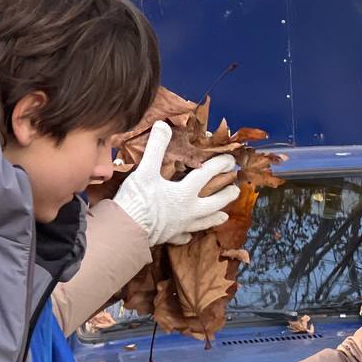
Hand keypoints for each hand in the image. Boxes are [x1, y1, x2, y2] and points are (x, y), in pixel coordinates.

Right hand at [113, 122, 240, 245]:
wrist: (126, 231)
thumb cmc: (137, 201)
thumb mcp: (145, 170)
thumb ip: (156, 147)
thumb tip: (163, 124)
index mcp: (185, 193)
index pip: (207, 174)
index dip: (219, 164)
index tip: (230, 159)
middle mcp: (188, 211)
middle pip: (213, 202)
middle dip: (226, 194)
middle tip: (235, 189)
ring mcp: (181, 226)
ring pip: (203, 222)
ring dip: (214, 217)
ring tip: (224, 216)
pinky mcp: (169, 237)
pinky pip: (182, 236)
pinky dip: (187, 235)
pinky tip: (188, 235)